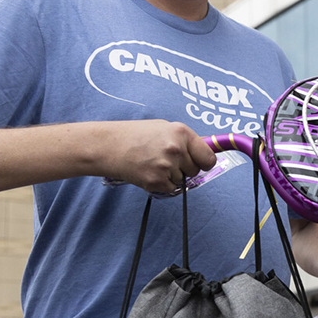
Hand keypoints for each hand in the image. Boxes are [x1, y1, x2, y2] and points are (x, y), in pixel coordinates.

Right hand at [100, 120, 216, 193]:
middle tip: (164, 159)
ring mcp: (166, 166)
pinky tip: (148, 171)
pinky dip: (162, 184)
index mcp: (181, 132)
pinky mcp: (156, 181)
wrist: (109, 146)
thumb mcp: (164, 128)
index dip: (204, 162)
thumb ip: (185, 140)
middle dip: (184, 168)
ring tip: (152, 162)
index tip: (200, 163)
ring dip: (171, 176)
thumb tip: (205, 153)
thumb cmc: (136, 135)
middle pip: (195, 170)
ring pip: (181, 180)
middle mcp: (176, 149)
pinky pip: (170, 188)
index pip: (208, 157)